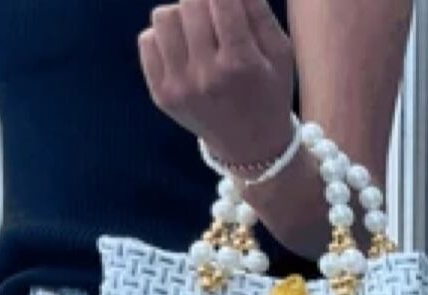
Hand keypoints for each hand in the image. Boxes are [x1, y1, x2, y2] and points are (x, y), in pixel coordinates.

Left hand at [139, 0, 295, 167]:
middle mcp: (206, 76)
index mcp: (240, 64)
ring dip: (182, 15)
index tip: (225, 0)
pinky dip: (164, 36)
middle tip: (216, 15)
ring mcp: (179, 87)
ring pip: (164, 16)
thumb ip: (257, 8)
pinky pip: (148, 40)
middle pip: (189, 1)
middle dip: (204, 0)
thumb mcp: (279, 51)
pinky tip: (184, 50)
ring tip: (199, 32)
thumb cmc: (268, 90)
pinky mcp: (161, 95)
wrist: (251, 147)